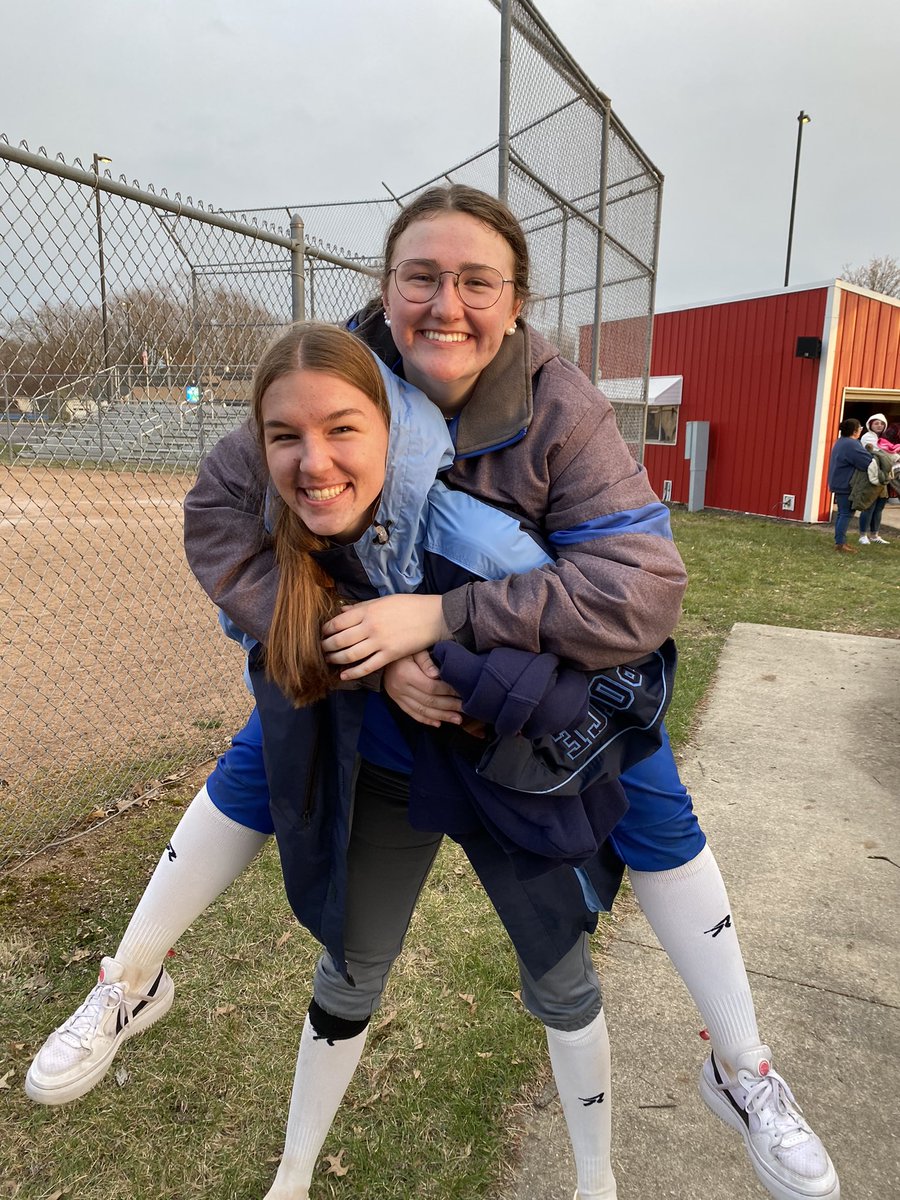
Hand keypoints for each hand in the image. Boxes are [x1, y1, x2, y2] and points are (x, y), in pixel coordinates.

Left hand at [321, 594, 448, 680]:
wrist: (434, 617)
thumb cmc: (409, 606)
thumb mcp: (383, 600)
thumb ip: (361, 607)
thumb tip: (341, 611)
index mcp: (367, 611)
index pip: (338, 622)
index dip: (326, 630)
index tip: (322, 634)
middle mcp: (370, 627)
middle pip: (340, 640)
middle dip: (326, 646)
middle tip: (321, 650)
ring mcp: (380, 642)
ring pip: (350, 655)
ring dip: (336, 659)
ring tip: (329, 660)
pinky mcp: (390, 655)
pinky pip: (367, 667)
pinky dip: (353, 673)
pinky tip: (344, 676)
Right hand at [383, 653, 462, 727]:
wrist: (379, 655)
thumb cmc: (402, 648)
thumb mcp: (413, 648)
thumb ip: (425, 660)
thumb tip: (437, 674)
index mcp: (405, 674)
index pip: (431, 687)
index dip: (448, 691)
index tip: (462, 692)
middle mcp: (400, 688)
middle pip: (429, 701)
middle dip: (449, 706)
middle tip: (466, 709)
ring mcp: (398, 696)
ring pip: (422, 710)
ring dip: (441, 716)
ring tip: (457, 720)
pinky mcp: (397, 701)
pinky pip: (412, 713)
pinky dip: (426, 720)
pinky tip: (439, 724)